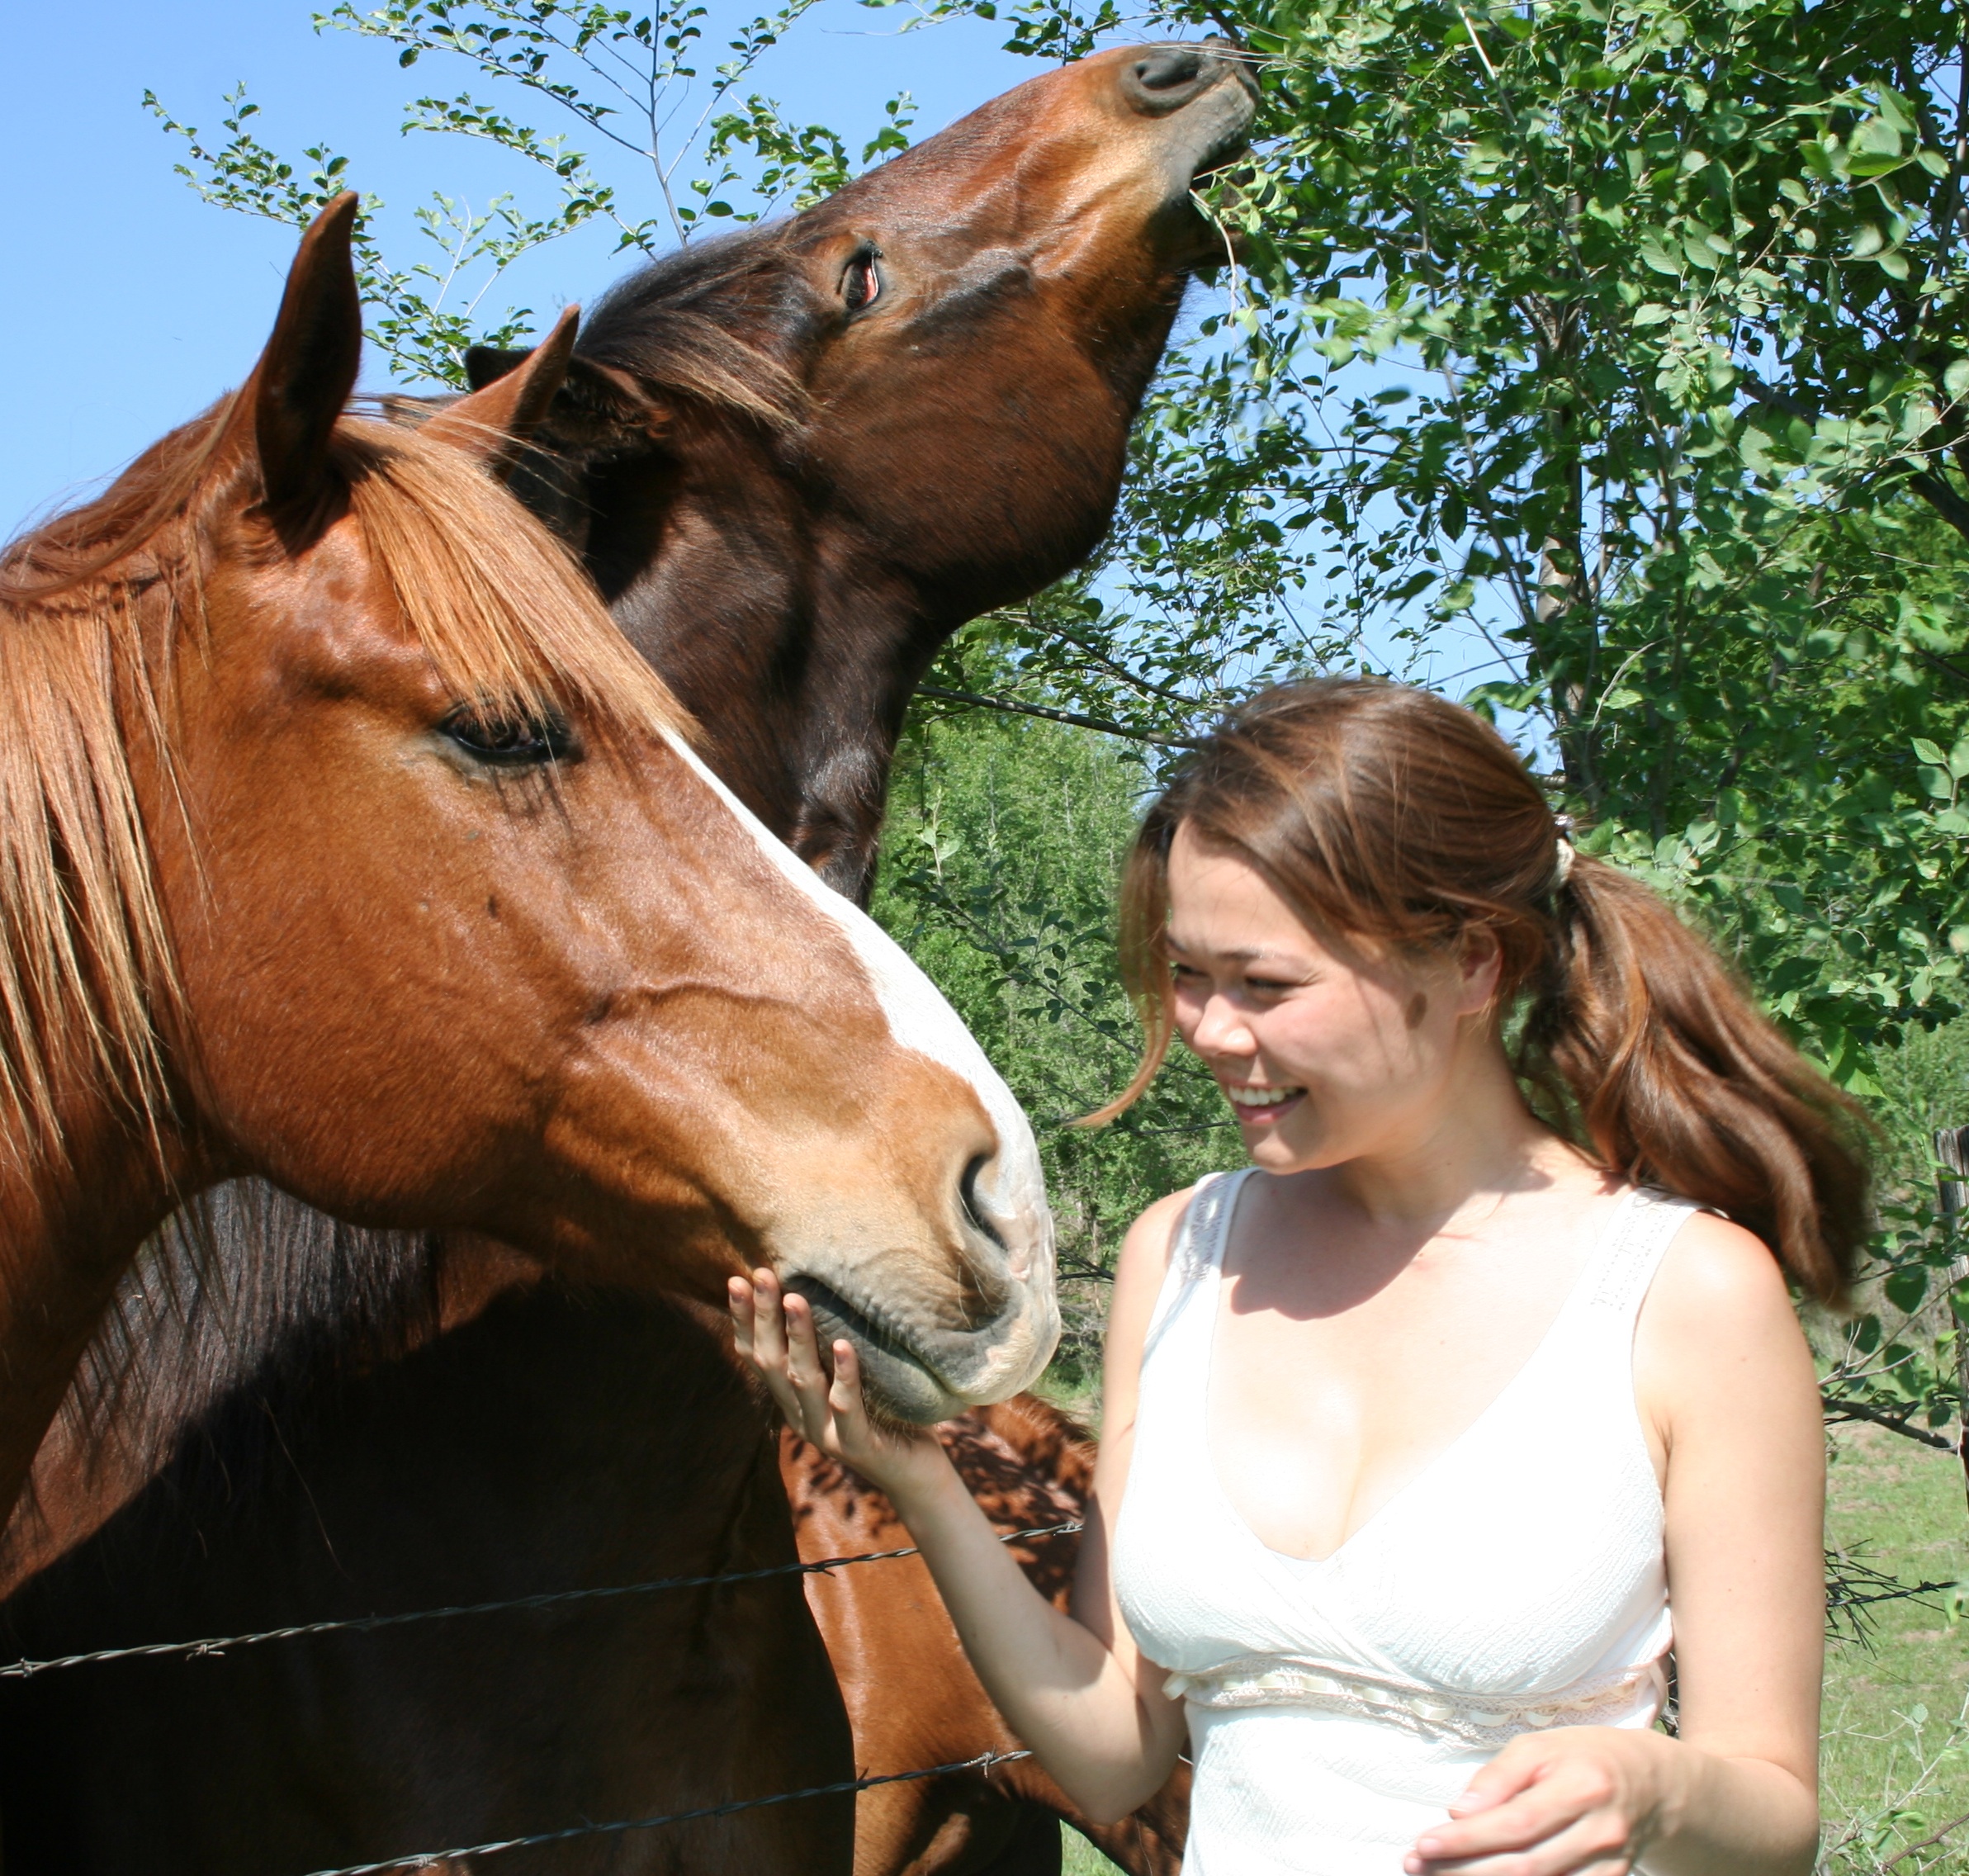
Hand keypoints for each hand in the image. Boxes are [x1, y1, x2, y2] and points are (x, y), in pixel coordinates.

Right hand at [727, 1267, 945, 1500]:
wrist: (916, 1475)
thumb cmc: (886, 1415)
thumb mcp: (850, 1377)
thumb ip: (831, 1349)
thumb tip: (826, 1287)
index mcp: (793, 1400)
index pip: (759, 1356)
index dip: (745, 1321)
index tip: (737, 1280)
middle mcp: (801, 1417)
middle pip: (772, 1363)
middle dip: (763, 1317)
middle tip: (760, 1276)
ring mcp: (827, 1434)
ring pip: (803, 1382)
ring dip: (797, 1338)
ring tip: (795, 1299)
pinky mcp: (857, 1445)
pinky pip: (847, 1408)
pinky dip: (844, 1375)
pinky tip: (843, 1345)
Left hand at [1406, 1726, 1680, 1875]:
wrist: (1649, 1782)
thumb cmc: (1581, 1757)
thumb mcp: (1538, 1747)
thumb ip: (1498, 1779)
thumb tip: (1458, 1813)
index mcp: (1581, 1787)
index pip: (1515, 1824)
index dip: (1467, 1840)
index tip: (1423, 1846)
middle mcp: (1600, 1833)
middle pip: (1525, 1866)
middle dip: (1464, 1871)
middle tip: (1417, 1867)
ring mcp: (1610, 1866)